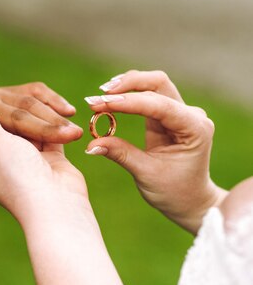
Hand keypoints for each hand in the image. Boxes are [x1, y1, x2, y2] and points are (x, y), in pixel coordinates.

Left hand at [0, 103, 88, 226]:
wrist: (58, 207)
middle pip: (9, 131)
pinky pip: (51, 136)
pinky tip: (60, 110)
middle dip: (18, 117)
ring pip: (31, 132)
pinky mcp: (51, 161)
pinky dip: (54, 125)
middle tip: (19, 101)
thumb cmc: (20, 178)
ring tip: (37, 104)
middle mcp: (6, 167)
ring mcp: (30, 164)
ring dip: (38, 119)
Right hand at [84, 70, 226, 232]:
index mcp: (194, 128)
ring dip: (126, 87)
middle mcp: (191, 115)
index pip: (158, 105)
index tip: (99, 104)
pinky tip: (110, 100)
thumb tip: (90, 145)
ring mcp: (180, 112)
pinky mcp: (167, 115)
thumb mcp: (145, 174)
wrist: (189, 201)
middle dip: (127, 86)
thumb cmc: (173, 191)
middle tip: (97, 96)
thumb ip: (120, 153)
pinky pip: (147, 96)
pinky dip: (128, 96)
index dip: (127, 102)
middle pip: (158, 83)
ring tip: (100, 96)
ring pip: (152, 85)